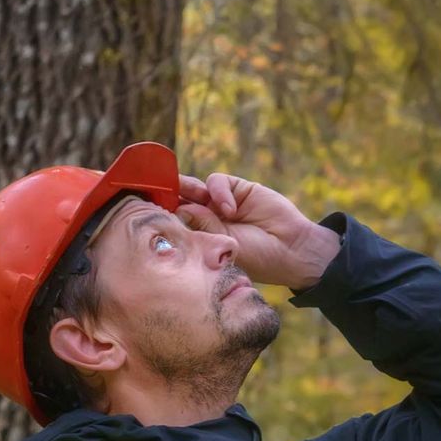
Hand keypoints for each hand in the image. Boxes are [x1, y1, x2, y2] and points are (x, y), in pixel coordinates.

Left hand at [176, 172, 335, 289]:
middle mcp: (208, 218)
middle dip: (169, 194)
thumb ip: (204, 227)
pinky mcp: (238, 189)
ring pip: (195, 187)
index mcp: (200, 236)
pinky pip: (217, 182)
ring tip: (195, 194)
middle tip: (161, 193)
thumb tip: (181, 207)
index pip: (173, 220)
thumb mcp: (225, 247)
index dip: (161, 213)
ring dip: (190, 189)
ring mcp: (222, 202)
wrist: (292, 249)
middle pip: (180, 199)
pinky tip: (231, 209)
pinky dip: (219, 192)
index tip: (148, 210)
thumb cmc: (259, 259)